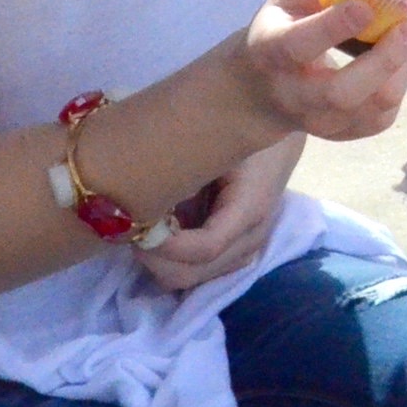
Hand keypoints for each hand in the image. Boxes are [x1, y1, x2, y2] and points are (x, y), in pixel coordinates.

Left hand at [136, 140, 299, 291]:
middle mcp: (252, 237)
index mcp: (251, 207)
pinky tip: (162, 235)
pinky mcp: (237, 251)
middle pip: (194, 273)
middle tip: (130, 229)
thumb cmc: (240, 133)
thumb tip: (146, 202)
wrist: (276, 128)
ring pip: (192, 278)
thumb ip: (186, 175)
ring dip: (161, 261)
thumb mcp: (216, 147)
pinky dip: (173, 261)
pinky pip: (198, 272)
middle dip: (154, 258)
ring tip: (145, 230)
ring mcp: (246, 249)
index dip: (166, 247)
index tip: (136, 229)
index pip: (205, 248)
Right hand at [232, 0, 406, 143]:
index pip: (298, 46)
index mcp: (271, 51)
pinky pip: (381, 118)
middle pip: (340, 93)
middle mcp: (292, 95)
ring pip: (370, 111)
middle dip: (384, 60)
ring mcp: (318, 122)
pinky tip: (399, 57)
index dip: (334, 27)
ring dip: (400, 69)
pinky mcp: (343, 134)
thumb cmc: (282, 29)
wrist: (261, 90)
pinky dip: (400, 83)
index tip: (367, 6)